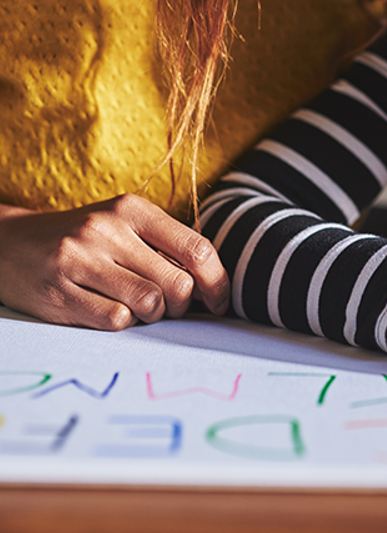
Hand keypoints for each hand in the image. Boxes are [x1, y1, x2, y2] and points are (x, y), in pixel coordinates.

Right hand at [0, 194, 229, 329]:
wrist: (10, 244)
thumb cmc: (84, 240)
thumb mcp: (125, 227)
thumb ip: (167, 247)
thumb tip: (214, 285)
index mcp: (133, 209)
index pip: (197, 248)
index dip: (217, 282)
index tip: (219, 301)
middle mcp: (108, 229)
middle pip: (178, 282)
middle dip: (183, 305)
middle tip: (169, 307)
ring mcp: (80, 259)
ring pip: (150, 302)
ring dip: (154, 315)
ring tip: (141, 309)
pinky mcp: (58, 292)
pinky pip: (115, 320)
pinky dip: (124, 323)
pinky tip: (111, 311)